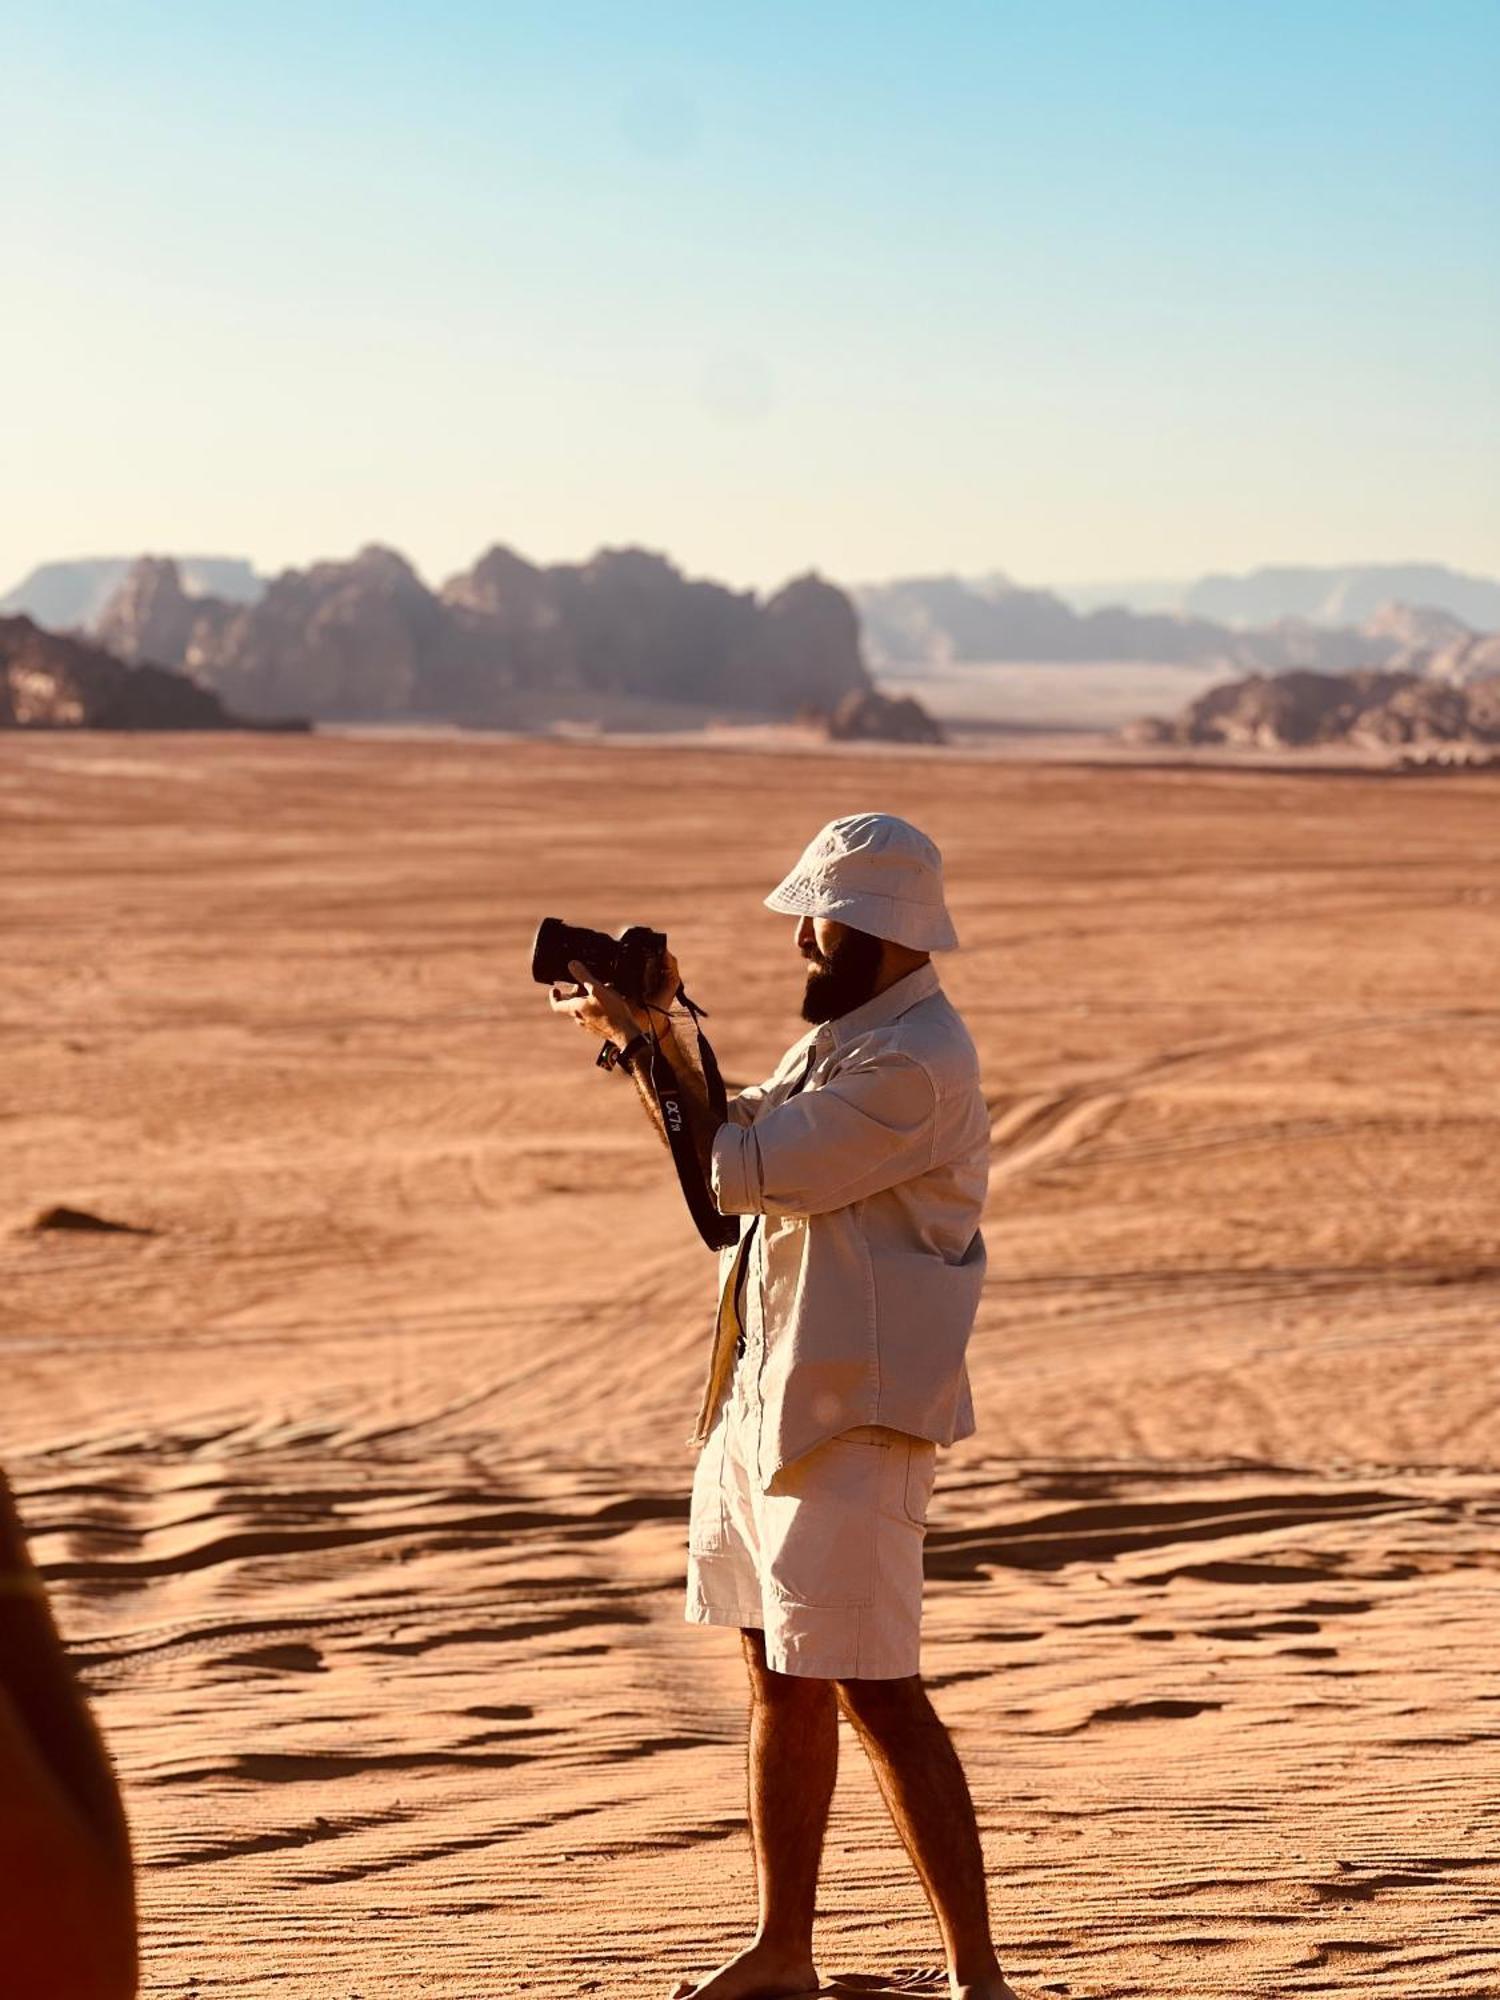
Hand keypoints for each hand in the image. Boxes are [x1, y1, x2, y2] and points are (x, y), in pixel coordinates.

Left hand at [549, 954, 679, 1043]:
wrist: (625, 1032)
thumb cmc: (612, 1012)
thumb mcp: (598, 989)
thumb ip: (584, 977)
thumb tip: (572, 965)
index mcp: (575, 1009)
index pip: (556, 1004)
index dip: (554, 996)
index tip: (555, 989)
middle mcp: (579, 1018)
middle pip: (572, 1004)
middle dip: (577, 992)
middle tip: (584, 984)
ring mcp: (589, 1024)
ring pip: (584, 1008)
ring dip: (589, 997)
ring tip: (602, 989)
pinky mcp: (598, 1027)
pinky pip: (593, 1014)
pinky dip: (597, 1005)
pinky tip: (610, 1000)